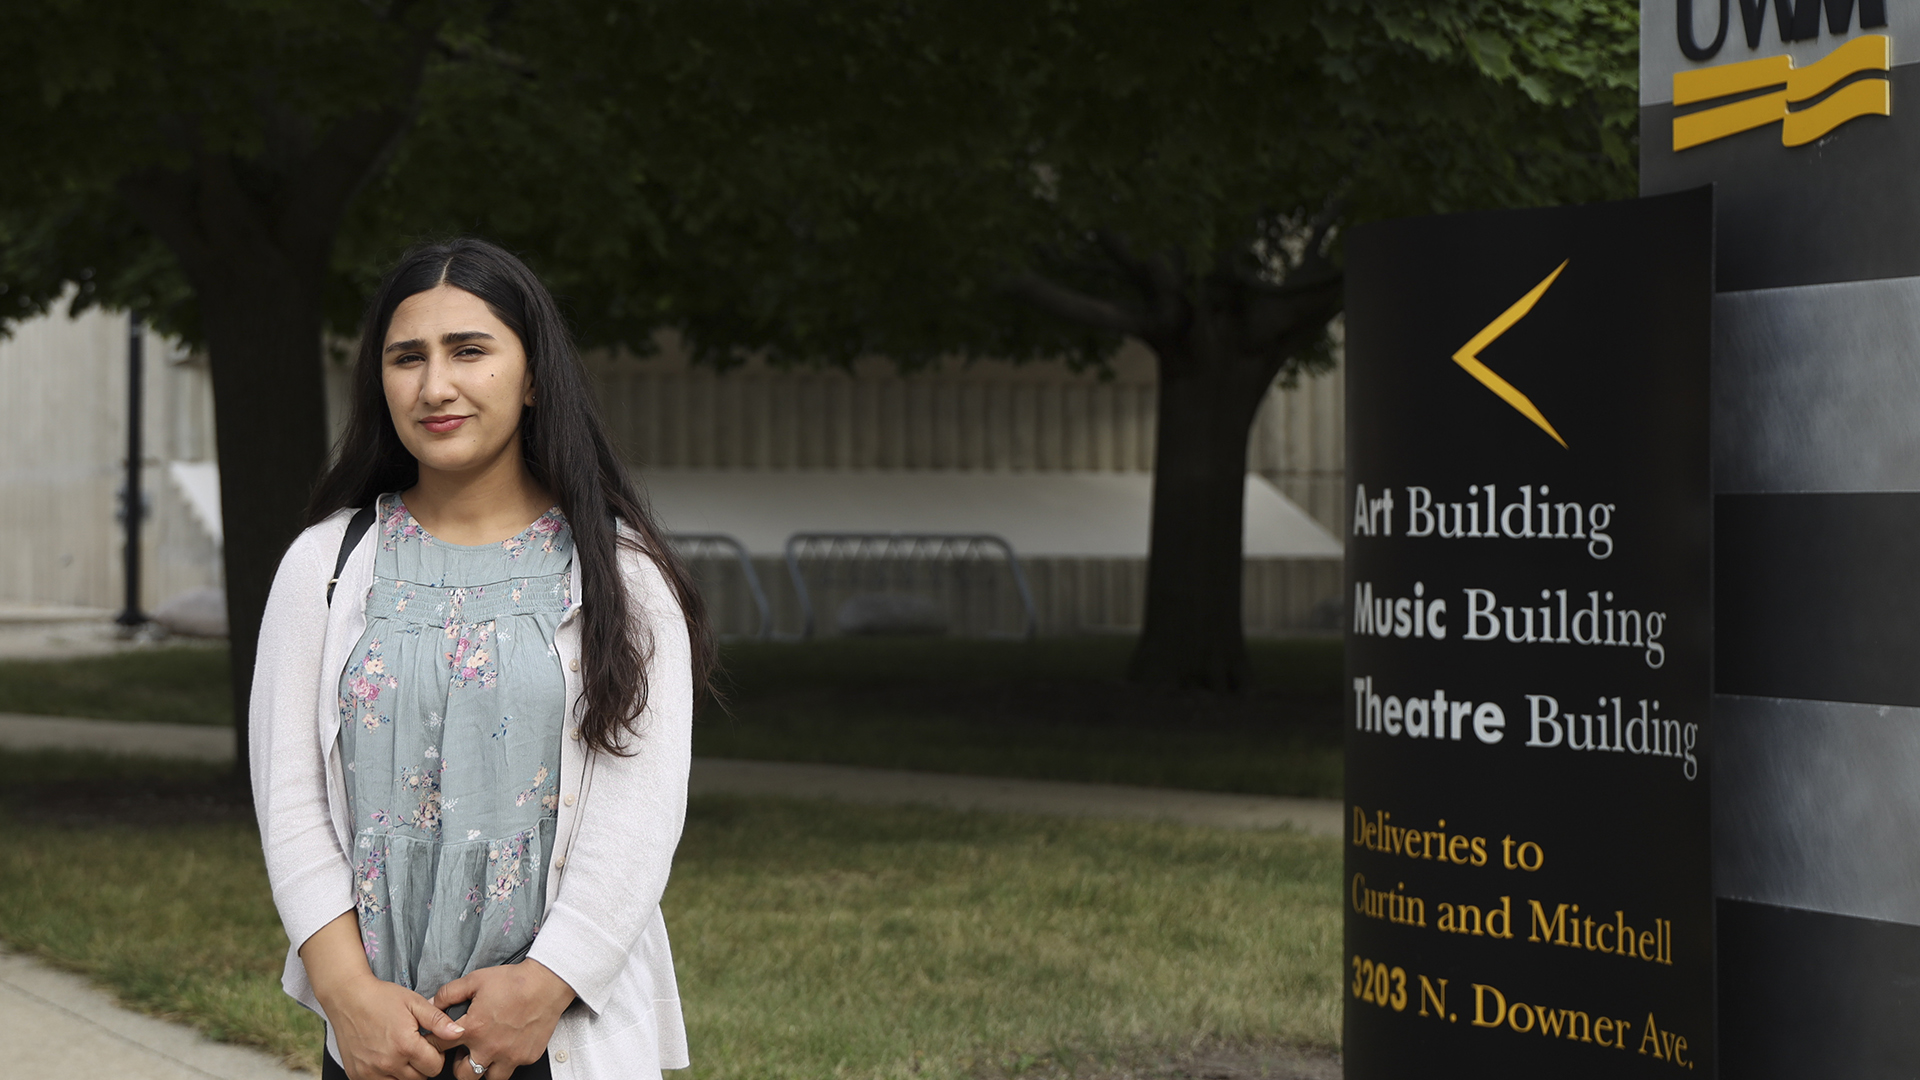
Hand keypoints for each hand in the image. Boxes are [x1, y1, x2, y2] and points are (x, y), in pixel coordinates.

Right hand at [325, 973, 465, 1079]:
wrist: (348, 997)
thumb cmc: (382, 998)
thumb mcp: (414, 1002)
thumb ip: (438, 1021)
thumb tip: (459, 1033)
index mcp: (405, 1045)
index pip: (435, 1067)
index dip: (436, 1055)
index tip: (428, 1043)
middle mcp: (388, 1063)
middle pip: (419, 1079)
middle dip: (422, 1065)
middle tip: (414, 1047)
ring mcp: (370, 1072)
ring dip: (405, 1072)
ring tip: (400, 1052)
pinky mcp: (357, 1075)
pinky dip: (386, 1075)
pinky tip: (385, 1058)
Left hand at [429, 959, 575, 1079]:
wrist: (547, 983)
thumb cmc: (514, 981)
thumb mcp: (475, 980)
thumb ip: (449, 993)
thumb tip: (432, 1003)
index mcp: (473, 1029)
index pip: (440, 1048)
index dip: (435, 1044)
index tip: (437, 1043)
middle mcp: (490, 1047)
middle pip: (463, 1075)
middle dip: (460, 1066)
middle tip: (464, 1054)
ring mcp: (510, 1055)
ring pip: (490, 1078)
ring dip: (485, 1069)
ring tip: (486, 1055)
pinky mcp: (527, 1056)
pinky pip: (513, 1067)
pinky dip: (508, 1060)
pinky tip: (509, 1045)